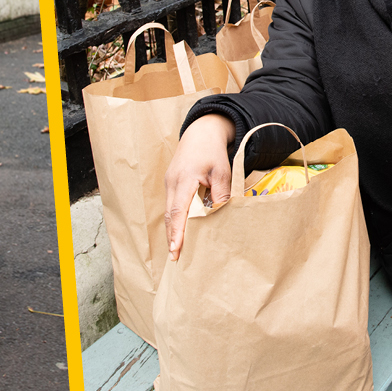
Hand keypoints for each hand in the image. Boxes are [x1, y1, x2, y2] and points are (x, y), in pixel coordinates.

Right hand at [163, 114, 234, 260]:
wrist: (201, 132)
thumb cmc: (213, 152)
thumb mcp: (223, 172)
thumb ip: (221, 193)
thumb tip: (220, 215)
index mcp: (185, 179)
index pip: (179, 210)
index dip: (177, 232)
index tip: (176, 249)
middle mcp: (172, 182)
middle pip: (170, 215)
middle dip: (171, 237)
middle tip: (175, 258)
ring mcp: (169, 183)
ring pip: (169, 212)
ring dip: (172, 230)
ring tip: (175, 250)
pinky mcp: (171, 184)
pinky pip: (171, 205)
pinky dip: (174, 221)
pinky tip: (179, 232)